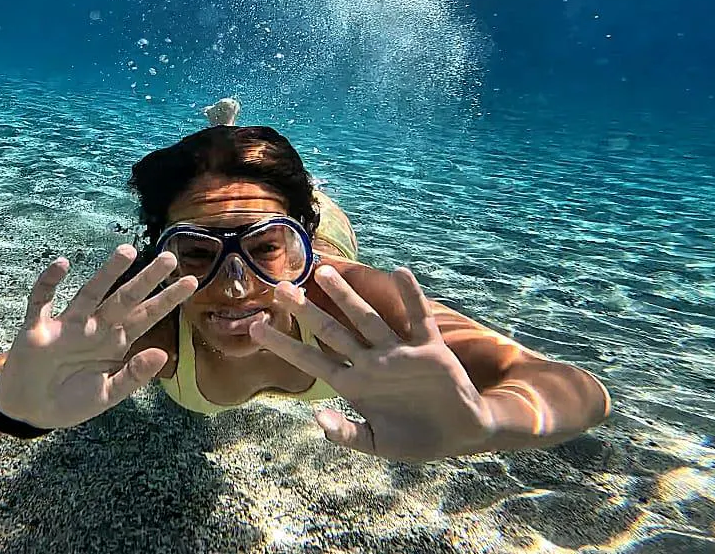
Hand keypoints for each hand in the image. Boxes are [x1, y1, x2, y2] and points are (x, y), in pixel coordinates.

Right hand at [0, 245, 196, 429]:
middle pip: (124, 298)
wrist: (29, 410)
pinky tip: (62, 264)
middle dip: (146, 279)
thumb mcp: (106, 396)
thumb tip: (162, 354)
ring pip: (91, 293)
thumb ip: (133, 377)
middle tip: (169, 257)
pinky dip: (49, 282)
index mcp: (114, 343)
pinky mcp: (37, 326)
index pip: (146, 317)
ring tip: (128, 251)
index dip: (167, 300)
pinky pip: (42, 300)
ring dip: (107, 273)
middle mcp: (95, 328)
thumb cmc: (70, 401)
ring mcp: (67, 325)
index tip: (192, 282)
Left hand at [250, 265, 494, 460]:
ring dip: (347, 296)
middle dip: (307, 310)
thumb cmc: (416, 439)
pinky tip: (399, 272)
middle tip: (280, 287)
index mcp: (354, 384)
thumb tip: (317, 421)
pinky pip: (418, 317)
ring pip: (366, 318)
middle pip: (332, 331)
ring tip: (323, 271)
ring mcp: (397, 352)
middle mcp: (370, 362)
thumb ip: (348, 433)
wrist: (460, 433)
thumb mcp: (378, 444)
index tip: (254, 327)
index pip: (310, 360)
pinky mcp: (428, 348)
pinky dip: (410, 296)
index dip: (283, 344)